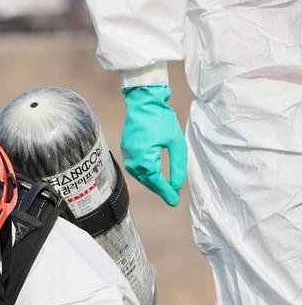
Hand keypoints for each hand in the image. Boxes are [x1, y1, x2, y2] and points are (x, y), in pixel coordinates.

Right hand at [122, 85, 186, 205]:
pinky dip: (145, 174)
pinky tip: (153, 175)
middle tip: (172, 197)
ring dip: (152, 182)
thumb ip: (178, 166)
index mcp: (145, 159)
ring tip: (164, 188)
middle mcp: (133, 161)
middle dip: (160, 189)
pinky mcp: (126, 151)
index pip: (156, 182)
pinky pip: (136, 168)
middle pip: (147, 181)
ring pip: (140, 176)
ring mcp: (127, 156)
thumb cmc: (161, 120)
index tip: (174, 202)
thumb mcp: (176, 143)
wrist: (144, 102)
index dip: (166, 193)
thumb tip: (177, 184)